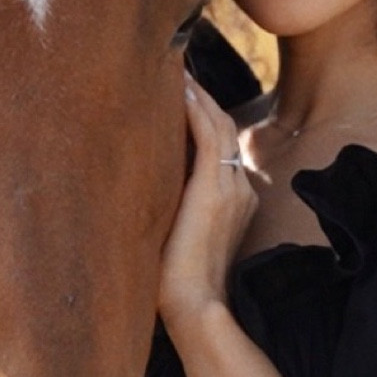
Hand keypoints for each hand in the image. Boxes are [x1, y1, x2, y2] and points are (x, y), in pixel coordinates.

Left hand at [158, 76, 258, 333]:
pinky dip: (195, 107)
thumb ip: (169, 212)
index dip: (202, 117)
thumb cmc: (177, 287)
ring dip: (197, 95)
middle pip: (222, 128)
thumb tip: (137, 193)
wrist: (193, 308)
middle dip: (201, 98)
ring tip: (176, 68)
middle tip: (177, 68)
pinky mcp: (213, 189)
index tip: (178, 94)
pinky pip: (208, 134)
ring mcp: (230, 187)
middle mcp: (239, 188)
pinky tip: (178, 87)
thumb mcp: (175, 238)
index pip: (219, 147)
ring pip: (217, 124)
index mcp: (234, 200)